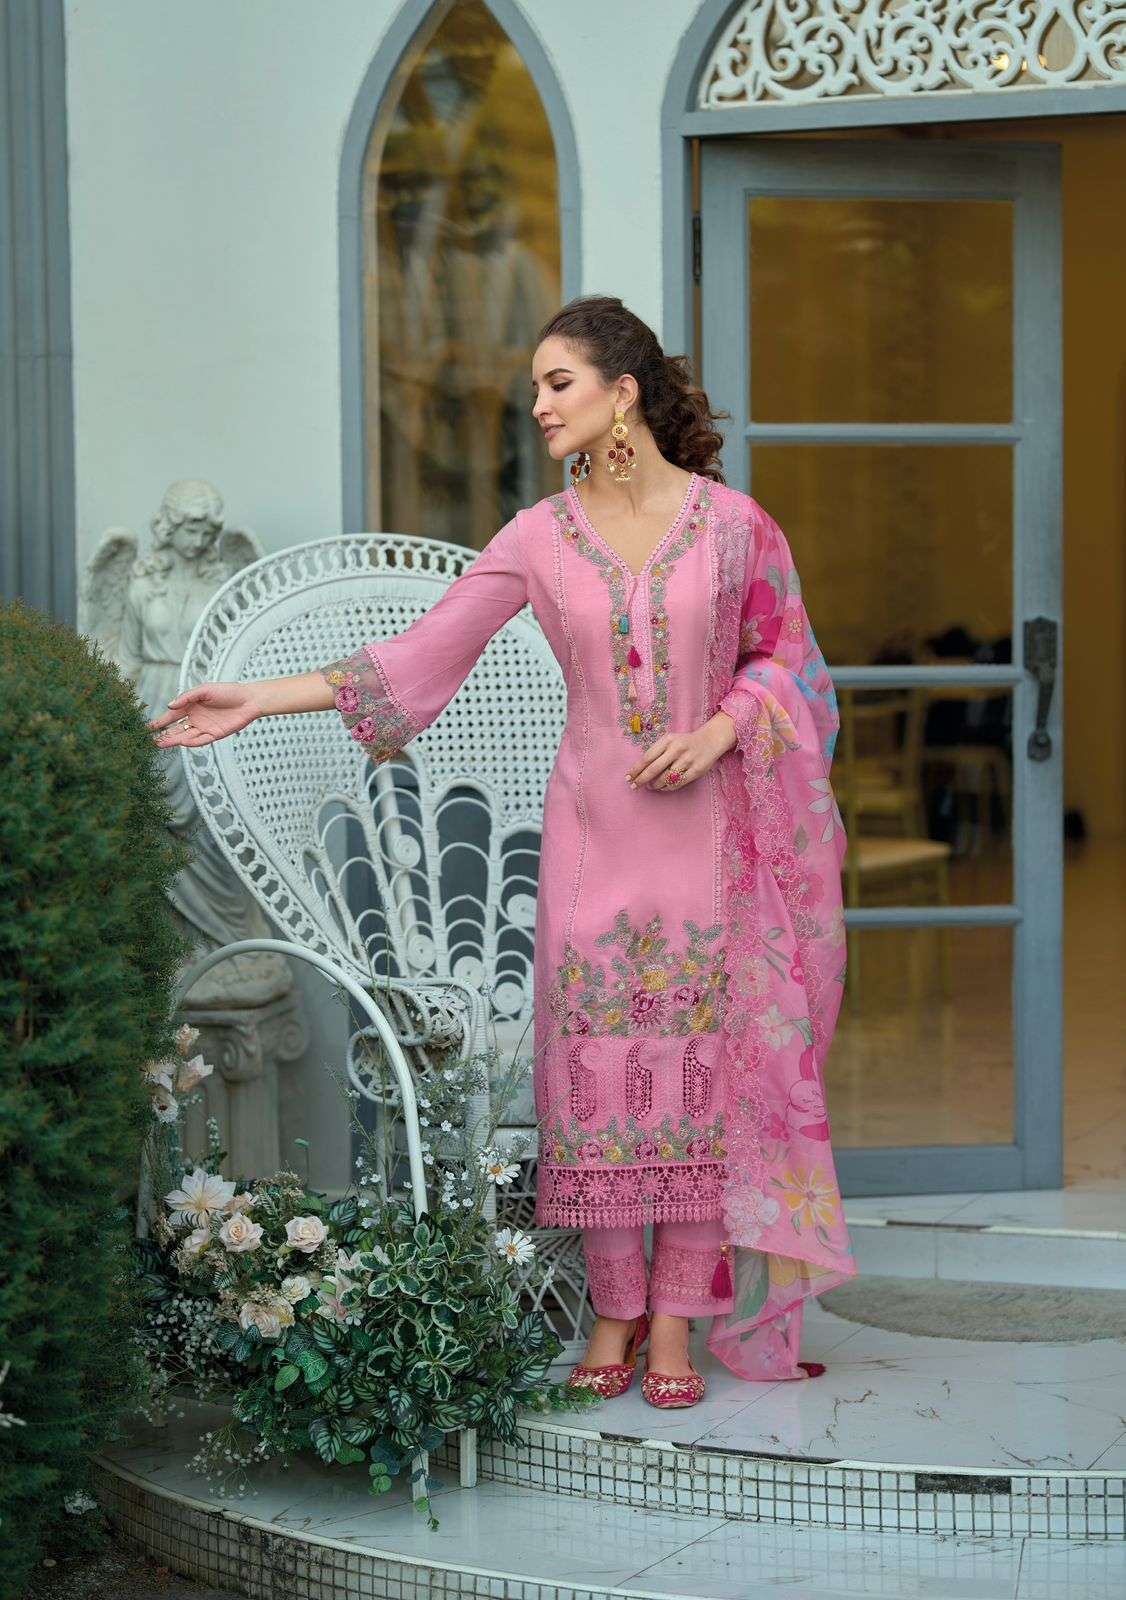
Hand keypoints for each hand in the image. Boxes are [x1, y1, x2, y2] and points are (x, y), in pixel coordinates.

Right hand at [148, 683, 262, 747]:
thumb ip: (186, 697)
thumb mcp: (204, 690)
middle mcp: (196, 718)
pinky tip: (182, 742)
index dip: (160, 722)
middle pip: (176, 729)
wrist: (248, 699)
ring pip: (186, 736)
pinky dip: (192, 742)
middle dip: (164, 734)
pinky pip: (201, 740)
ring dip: (174, 740)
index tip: (147, 728)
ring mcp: (204, 727)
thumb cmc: (227, 691)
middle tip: (151, 741)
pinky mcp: (215, 734)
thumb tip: (170, 706)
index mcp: (191, 706)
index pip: (172, 716)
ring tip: (161, 744)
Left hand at [627, 712, 735, 791]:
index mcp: (668, 740)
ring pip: (666, 778)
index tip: (628, 777)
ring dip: (655, 785)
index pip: (647, 757)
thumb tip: (640, 770)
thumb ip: (657, 751)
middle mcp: (677, 749)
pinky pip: (678, 783)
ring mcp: (687, 760)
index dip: (636, 769)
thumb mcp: (670, 740)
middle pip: (654, 769)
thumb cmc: (684, 742)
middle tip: (634, 786)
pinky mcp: (696, 771)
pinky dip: (667, 787)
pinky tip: (663, 787)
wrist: (710, 741)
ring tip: (650, 786)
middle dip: (642, 779)